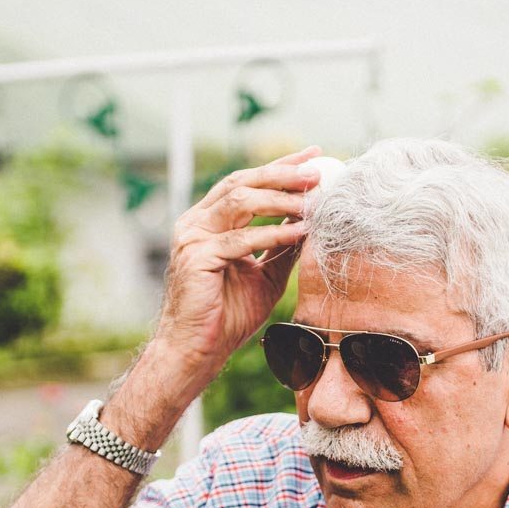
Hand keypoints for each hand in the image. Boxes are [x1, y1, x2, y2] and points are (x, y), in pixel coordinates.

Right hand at [155, 146, 321, 377]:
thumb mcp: (265, 274)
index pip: (246, 183)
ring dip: (279, 199)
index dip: (279, 167)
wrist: (197, 350)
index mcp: (208, 222)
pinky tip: (299, 232)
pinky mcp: (196, 258)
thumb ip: (282, 246)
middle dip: (281, 174)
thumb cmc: (228, 315)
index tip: (313, 157)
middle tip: (316, 171)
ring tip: (311, 200)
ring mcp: (192, 238)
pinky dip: (272, 234)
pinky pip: (240, 240)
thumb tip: (312, 222)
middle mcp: (196, 223)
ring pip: (239, 202)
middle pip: (241, 182)